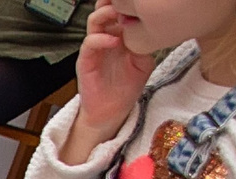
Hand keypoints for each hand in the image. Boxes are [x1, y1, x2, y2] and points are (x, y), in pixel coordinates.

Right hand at [71, 3, 154, 147]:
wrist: (112, 112)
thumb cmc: (126, 87)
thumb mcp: (144, 63)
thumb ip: (146, 44)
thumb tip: (149, 30)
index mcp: (121, 35)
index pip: (120, 11)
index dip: (127, 5)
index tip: (139, 3)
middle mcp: (106, 37)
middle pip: (105, 10)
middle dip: (114, 3)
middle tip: (127, 3)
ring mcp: (95, 48)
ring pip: (94, 21)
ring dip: (106, 14)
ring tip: (120, 16)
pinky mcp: (86, 60)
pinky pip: (89, 43)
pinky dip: (101, 39)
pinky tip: (115, 42)